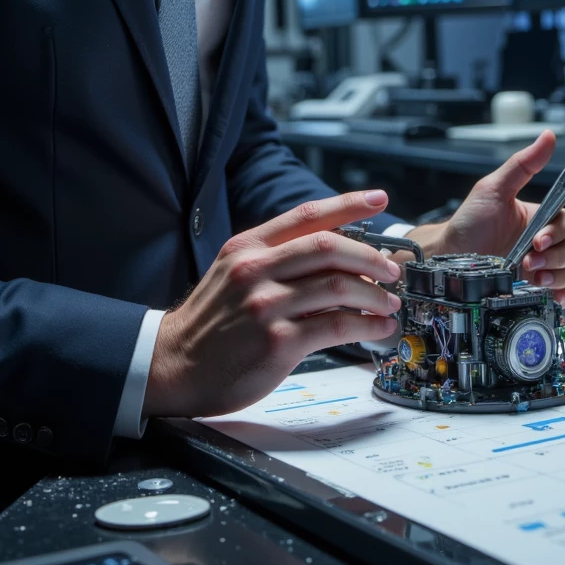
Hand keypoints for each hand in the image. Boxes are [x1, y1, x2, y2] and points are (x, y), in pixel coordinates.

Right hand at [143, 190, 402, 418]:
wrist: (174, 365)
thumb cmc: (210, 323)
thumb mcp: (232, 274)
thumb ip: (274, 259)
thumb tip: (333, 255)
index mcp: (247, 248)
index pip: (305, 215)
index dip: (347, 203)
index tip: (377, 199)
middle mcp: (255, 270)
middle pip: (329, 247)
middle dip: (371, 257)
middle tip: (391, 271)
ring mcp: (266, 306)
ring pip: (339, 286)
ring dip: (375, 295)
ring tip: (388, 305)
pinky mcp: (277, 342)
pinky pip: (337, 326)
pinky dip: (367, 325)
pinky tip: (377, 329)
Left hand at [404, 131, 564, 307]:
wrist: (447, 259)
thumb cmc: (468, 223)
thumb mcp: (494, 189)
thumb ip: (522, 164)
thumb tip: (547, 137)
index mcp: (536, 218)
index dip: (558, 232)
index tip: (538, 239)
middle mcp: (539, 243)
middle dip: (556, 256)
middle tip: (532, 260)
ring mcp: (537, 267)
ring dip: (557, 275)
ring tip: (533, 276)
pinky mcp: (531, 288)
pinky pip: (559, 293)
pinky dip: (560, 295)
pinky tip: (548, 292)